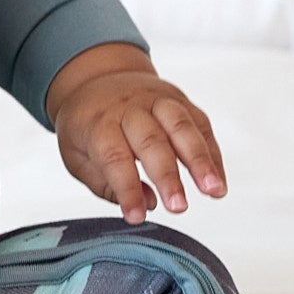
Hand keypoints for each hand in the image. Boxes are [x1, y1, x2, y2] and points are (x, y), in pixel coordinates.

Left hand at [46, 44, 227, 224]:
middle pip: (151, 141)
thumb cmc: (87, 123)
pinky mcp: (180, 100)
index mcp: (98, 122)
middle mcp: (129, 108)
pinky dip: (212, 154)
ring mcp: (157, 100)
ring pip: (182, 127)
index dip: (127, 189)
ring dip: (200, 160)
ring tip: (214, 190)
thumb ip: (105, 184)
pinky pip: (200, 125)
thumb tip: (148, 205)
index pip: (114, 157)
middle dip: (167, 176)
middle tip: (178, 207)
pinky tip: (218, 181)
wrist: (97, 76)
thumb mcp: (75, 154)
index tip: (136, 217)